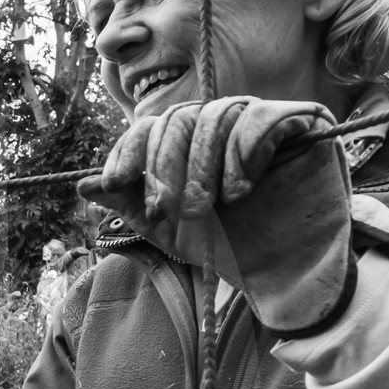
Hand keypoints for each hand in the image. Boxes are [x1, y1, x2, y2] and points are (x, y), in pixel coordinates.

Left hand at [79, 96, 355, 335]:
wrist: (280, 274)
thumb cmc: (228, 246)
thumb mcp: (167, 228)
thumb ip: (128, 202)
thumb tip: (82, 186)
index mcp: (193, 141)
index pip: (153, 125)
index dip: (130, 149)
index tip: (115, 181)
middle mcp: (226, 122)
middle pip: (182, 116)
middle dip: (168, 165)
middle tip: (172, 209)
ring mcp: (264, 119)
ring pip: (218, 114)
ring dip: (204, 166)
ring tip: (210, 206)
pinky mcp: (305, 124)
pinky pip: (264, 118)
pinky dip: (244, 151)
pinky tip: (241, 187)